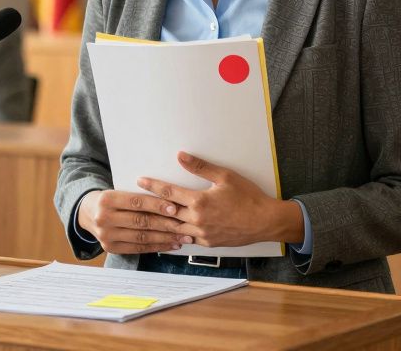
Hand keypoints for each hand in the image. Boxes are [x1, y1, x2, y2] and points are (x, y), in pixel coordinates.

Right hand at [76, 189, 188, 254]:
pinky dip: (156, 247)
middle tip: (185, 225)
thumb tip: (169, 200)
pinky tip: (170, 244)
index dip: (157, 205)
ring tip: (182, 237)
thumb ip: (138, 197)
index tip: (175, 207)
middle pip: (141, 221)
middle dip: (166, 224)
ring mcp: (106, 236)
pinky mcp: (111, 248)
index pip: (137, 202)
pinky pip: (138, 248)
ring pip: (142, 237)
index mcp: (107, 199)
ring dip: (165, 238)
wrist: (87, 213)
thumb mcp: (118, 191)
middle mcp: (104, 218)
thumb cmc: (110, 199)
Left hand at [138, 151, 303, 248]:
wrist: (265, 222)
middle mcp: (197, 219)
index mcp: (199, 201)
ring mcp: (202, 234)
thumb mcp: (225, 176)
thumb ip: (200, 167)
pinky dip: (175, 236)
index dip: (153, 186)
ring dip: (159, 223)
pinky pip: (187, 240)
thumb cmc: (248, 197)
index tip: (140, 180)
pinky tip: (168, 233)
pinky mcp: (209, 243)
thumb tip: (181, 156)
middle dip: (149, 206)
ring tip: (145, 218)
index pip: (169, 192)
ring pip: (174, 229)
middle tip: (135, 202)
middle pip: (166, 212)